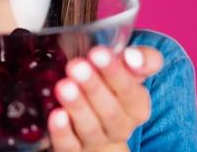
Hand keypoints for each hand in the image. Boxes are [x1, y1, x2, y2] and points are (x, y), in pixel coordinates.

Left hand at [48, 46, 162, 150]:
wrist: (91, 119)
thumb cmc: (109, 86)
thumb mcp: (125, 69)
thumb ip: (140, 59)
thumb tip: (133, 56)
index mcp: (136, 107)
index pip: (130, 92)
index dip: (115, 72)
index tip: (98, 53)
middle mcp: (119, 127)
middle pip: (110, 111)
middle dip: (93, 87)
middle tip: (77, 66)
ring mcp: (96, 141)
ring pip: (90, 129)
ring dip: (78, 107)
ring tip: (64, 86)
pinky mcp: (73, 151)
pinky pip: (69, 146)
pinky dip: (62, 132)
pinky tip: (56, 115)